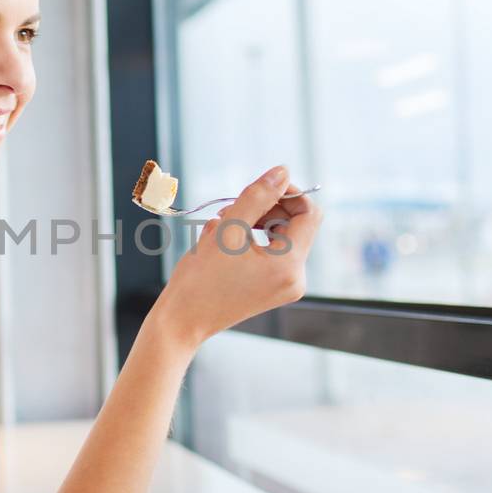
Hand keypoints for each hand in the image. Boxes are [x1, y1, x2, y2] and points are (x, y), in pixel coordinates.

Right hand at [151, 165, 320, 348]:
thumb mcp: (227, 228)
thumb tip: (282, 171)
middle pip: (295, 224)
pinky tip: (224, 243)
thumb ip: (257, 195)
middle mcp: (295, 278)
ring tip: (222, 227)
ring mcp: (285, 286)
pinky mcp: (272, 289)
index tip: (260, 187)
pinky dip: (252, 240)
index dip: (288, 193)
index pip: (308, 213)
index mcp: (289, 264)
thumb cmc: (200, 278)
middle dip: (265, 209)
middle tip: (232, 209)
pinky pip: (272, 252)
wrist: (183, 320)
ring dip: (254, 222)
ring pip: (281, 236)